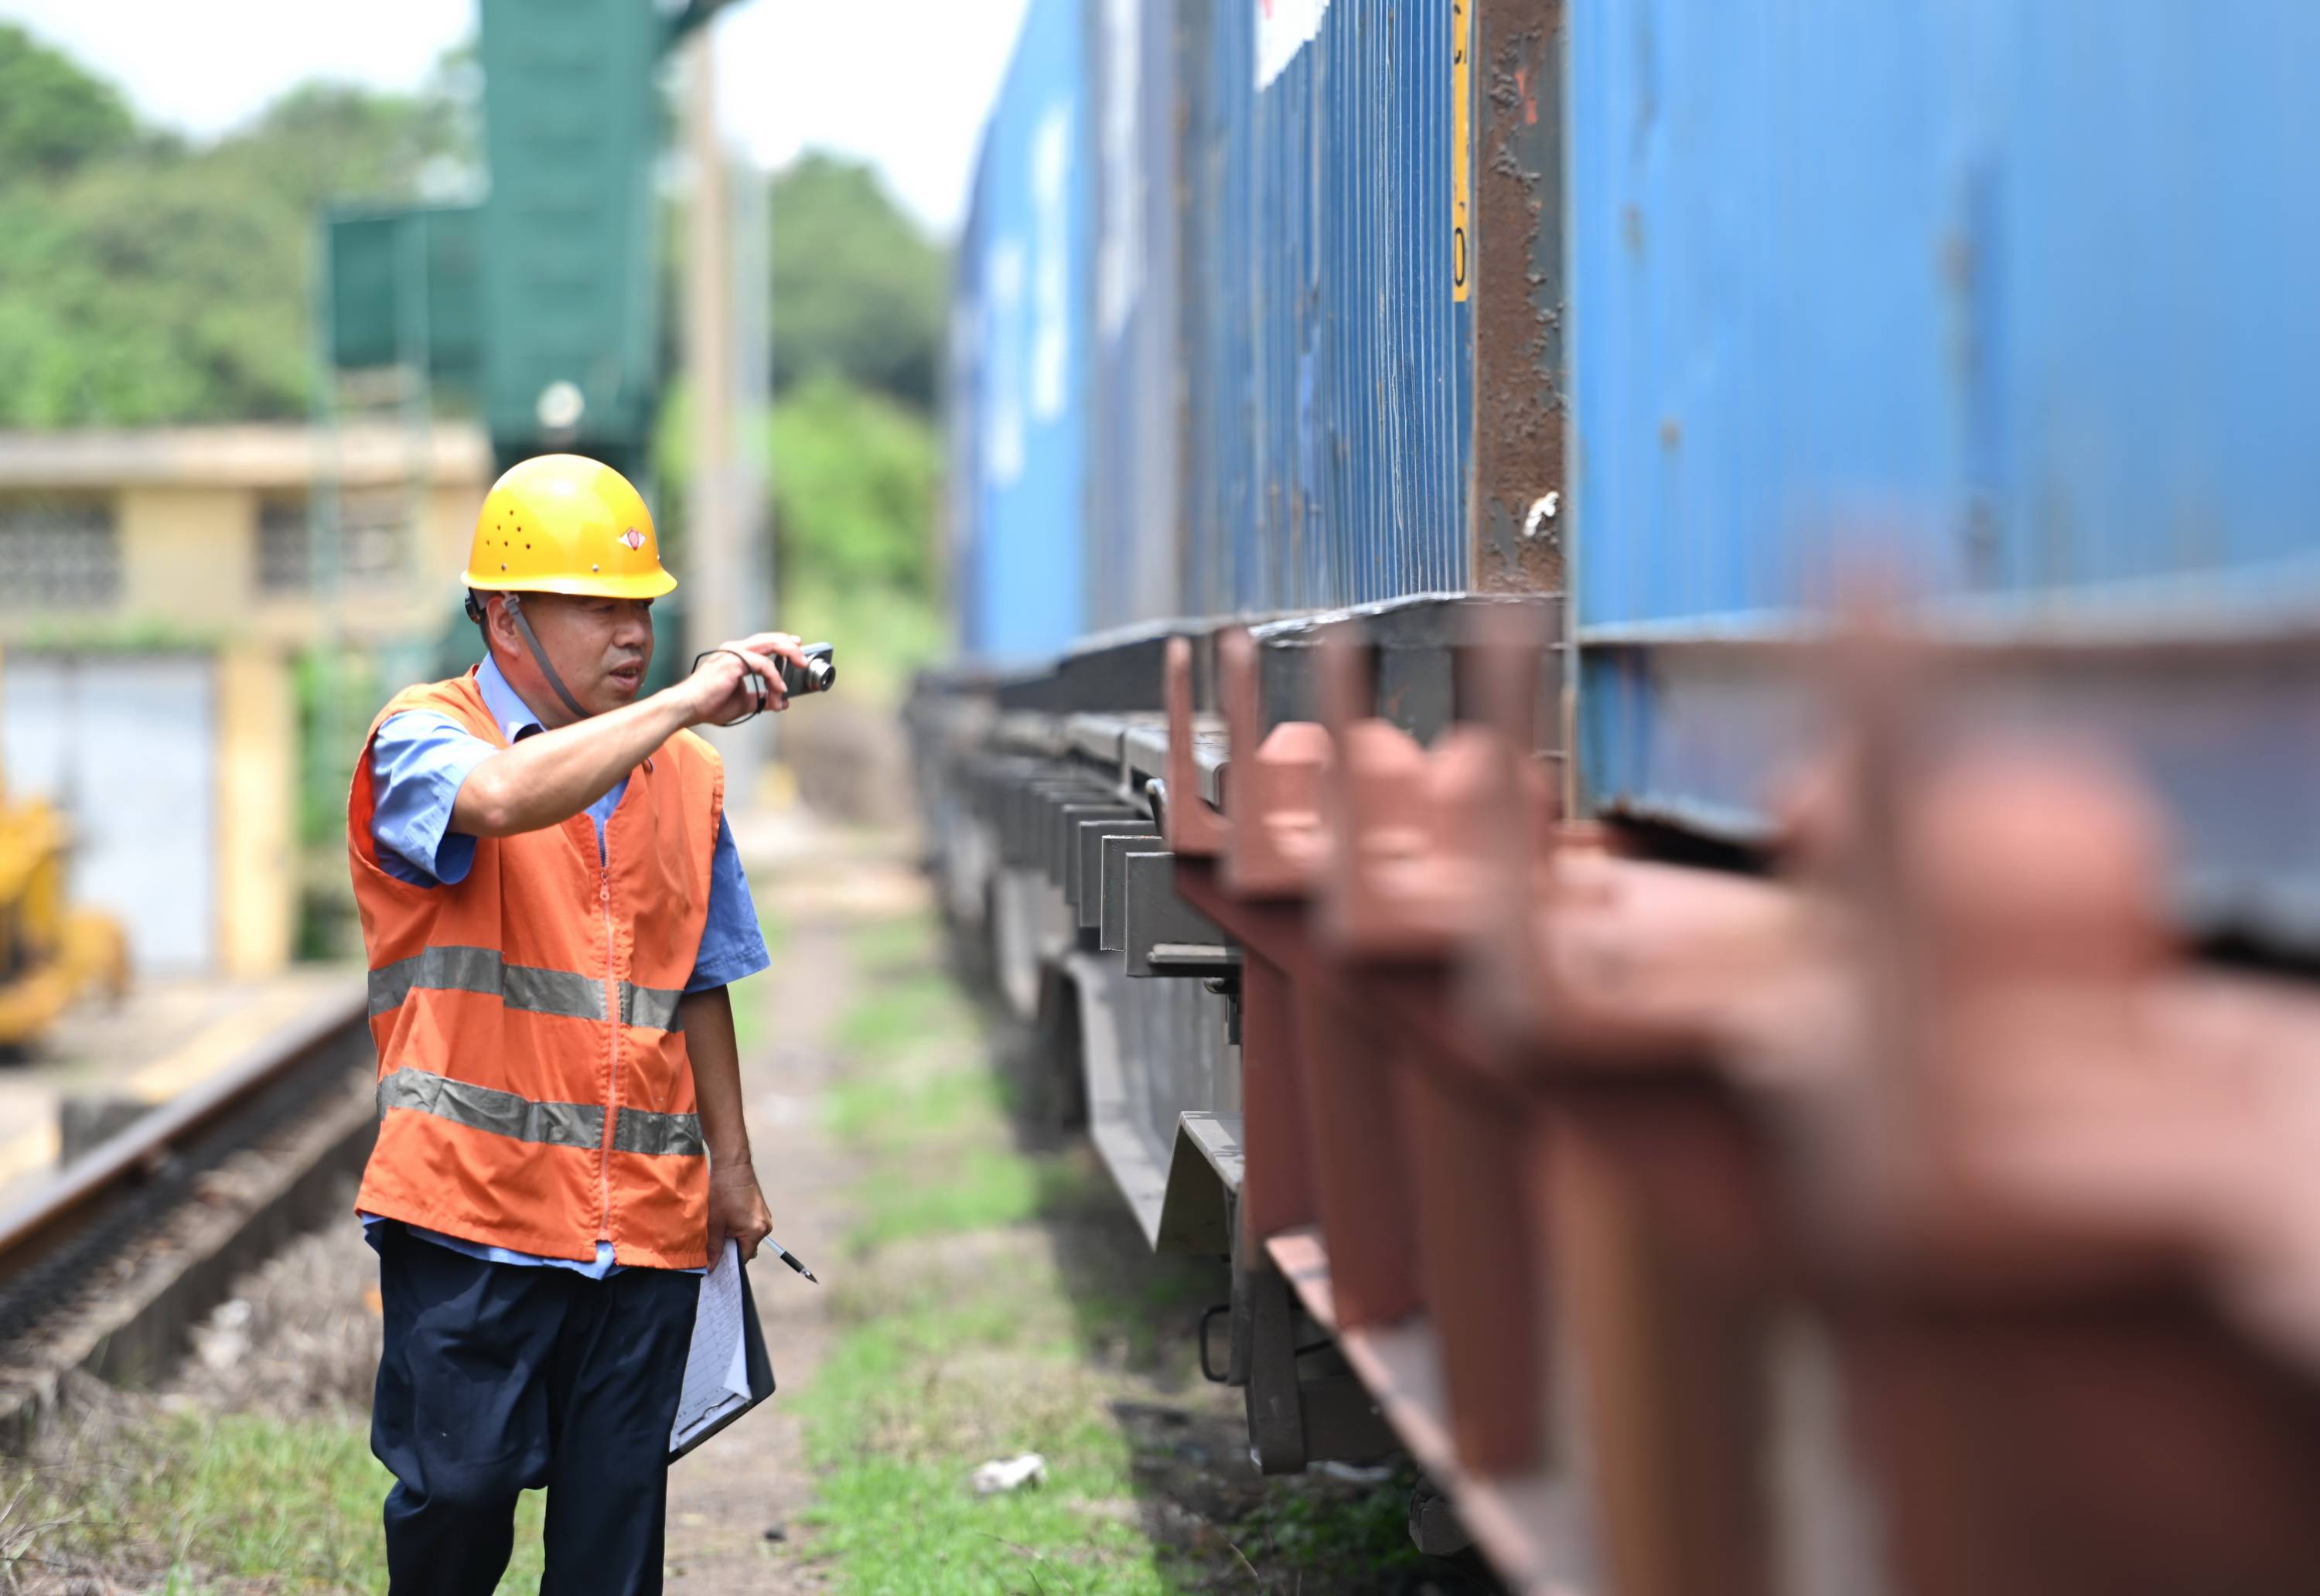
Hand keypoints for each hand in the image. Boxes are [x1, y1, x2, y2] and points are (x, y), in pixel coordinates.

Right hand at [677, 633, 814, 727]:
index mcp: (736, 656)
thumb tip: (781, 702)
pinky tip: (779, 690)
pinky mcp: (735, 661)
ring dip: (787, 660)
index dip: (784, 646)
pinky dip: (775, 678)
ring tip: (794, 678)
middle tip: (803, 660)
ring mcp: (734, 653)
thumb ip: (762, 699)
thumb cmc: (709, 704)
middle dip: (790, 647)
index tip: (798, 653)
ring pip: (770, 645)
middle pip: (770, 638)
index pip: (764, 643)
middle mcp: (735, 649)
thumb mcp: (743, 702)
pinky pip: (764, 665)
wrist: (688, 707)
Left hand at [706, 1156, 772, 1263]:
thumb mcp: (715, 1223)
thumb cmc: (723, 1192)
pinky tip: (727, 1219)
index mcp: (756, 1232)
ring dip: (734, 1237)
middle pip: (746, 1248)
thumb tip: (711, 1268)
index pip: (742, 1258)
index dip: (727, 1262)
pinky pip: (750, 1227)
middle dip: (730, 1249)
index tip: (713, 1264)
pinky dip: (739, 1228)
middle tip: (713, 1245)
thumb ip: (714, 1248)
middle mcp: (765, 1227)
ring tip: (719, 1229)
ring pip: (747, 1237)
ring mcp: (765, 1218)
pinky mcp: (762, 1210)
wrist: (732, 1165)